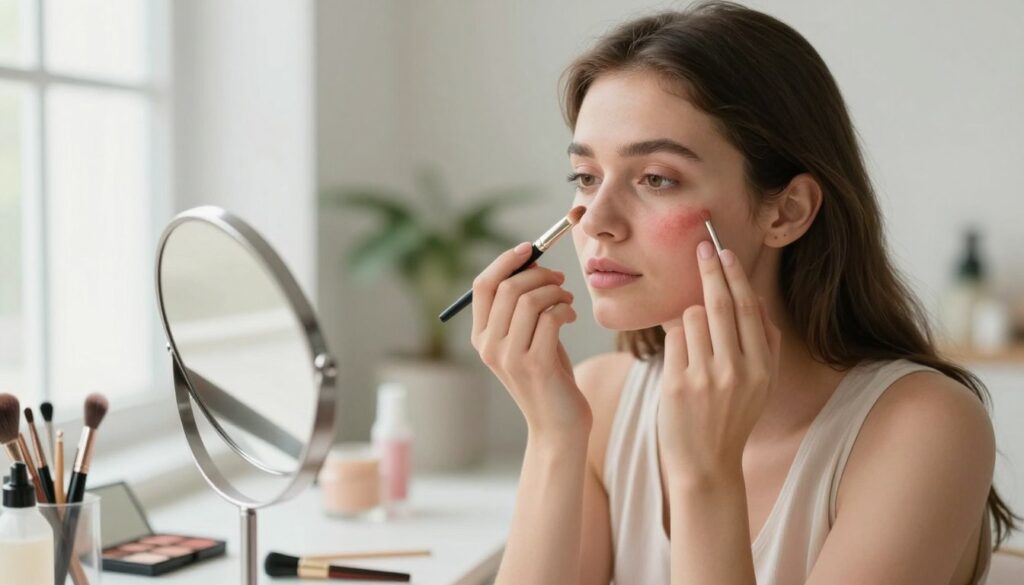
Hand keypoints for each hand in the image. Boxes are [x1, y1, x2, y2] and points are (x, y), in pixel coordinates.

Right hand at [471, 242, 590, 440]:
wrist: (558, 426)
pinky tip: (571, 316)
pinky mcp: (535, 365)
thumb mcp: (529, 338)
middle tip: (560, 278)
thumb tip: (531, 260)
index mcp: (481, 337)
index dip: (505, 261)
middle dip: (538, 273)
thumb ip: (523, 305)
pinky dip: (564, 308)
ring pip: (529, 300)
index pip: (482, 285)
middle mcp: (489, 346)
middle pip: (507, 287)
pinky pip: (550, 317)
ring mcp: (509, 357)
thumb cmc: (548, 377)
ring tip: (568, 299)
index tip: (530, 249)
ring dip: (555, 291)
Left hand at [657, 241, 781, 485]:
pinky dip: (674, 342)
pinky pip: (673, 340)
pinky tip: (680, 363)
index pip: (749, 309)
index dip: (736, 276)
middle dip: (710, 270)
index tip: (725, 252)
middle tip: (701, 247)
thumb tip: (757, 304)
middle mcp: (737, 370)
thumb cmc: (731, 420)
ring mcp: (706, 377)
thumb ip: (764, 346)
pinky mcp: (677, 384)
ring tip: (693, 344)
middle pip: (721, 304)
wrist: (706, 466)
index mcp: (761, 368)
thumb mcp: (760, 387)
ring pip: (691, 318)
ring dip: (688, 319)